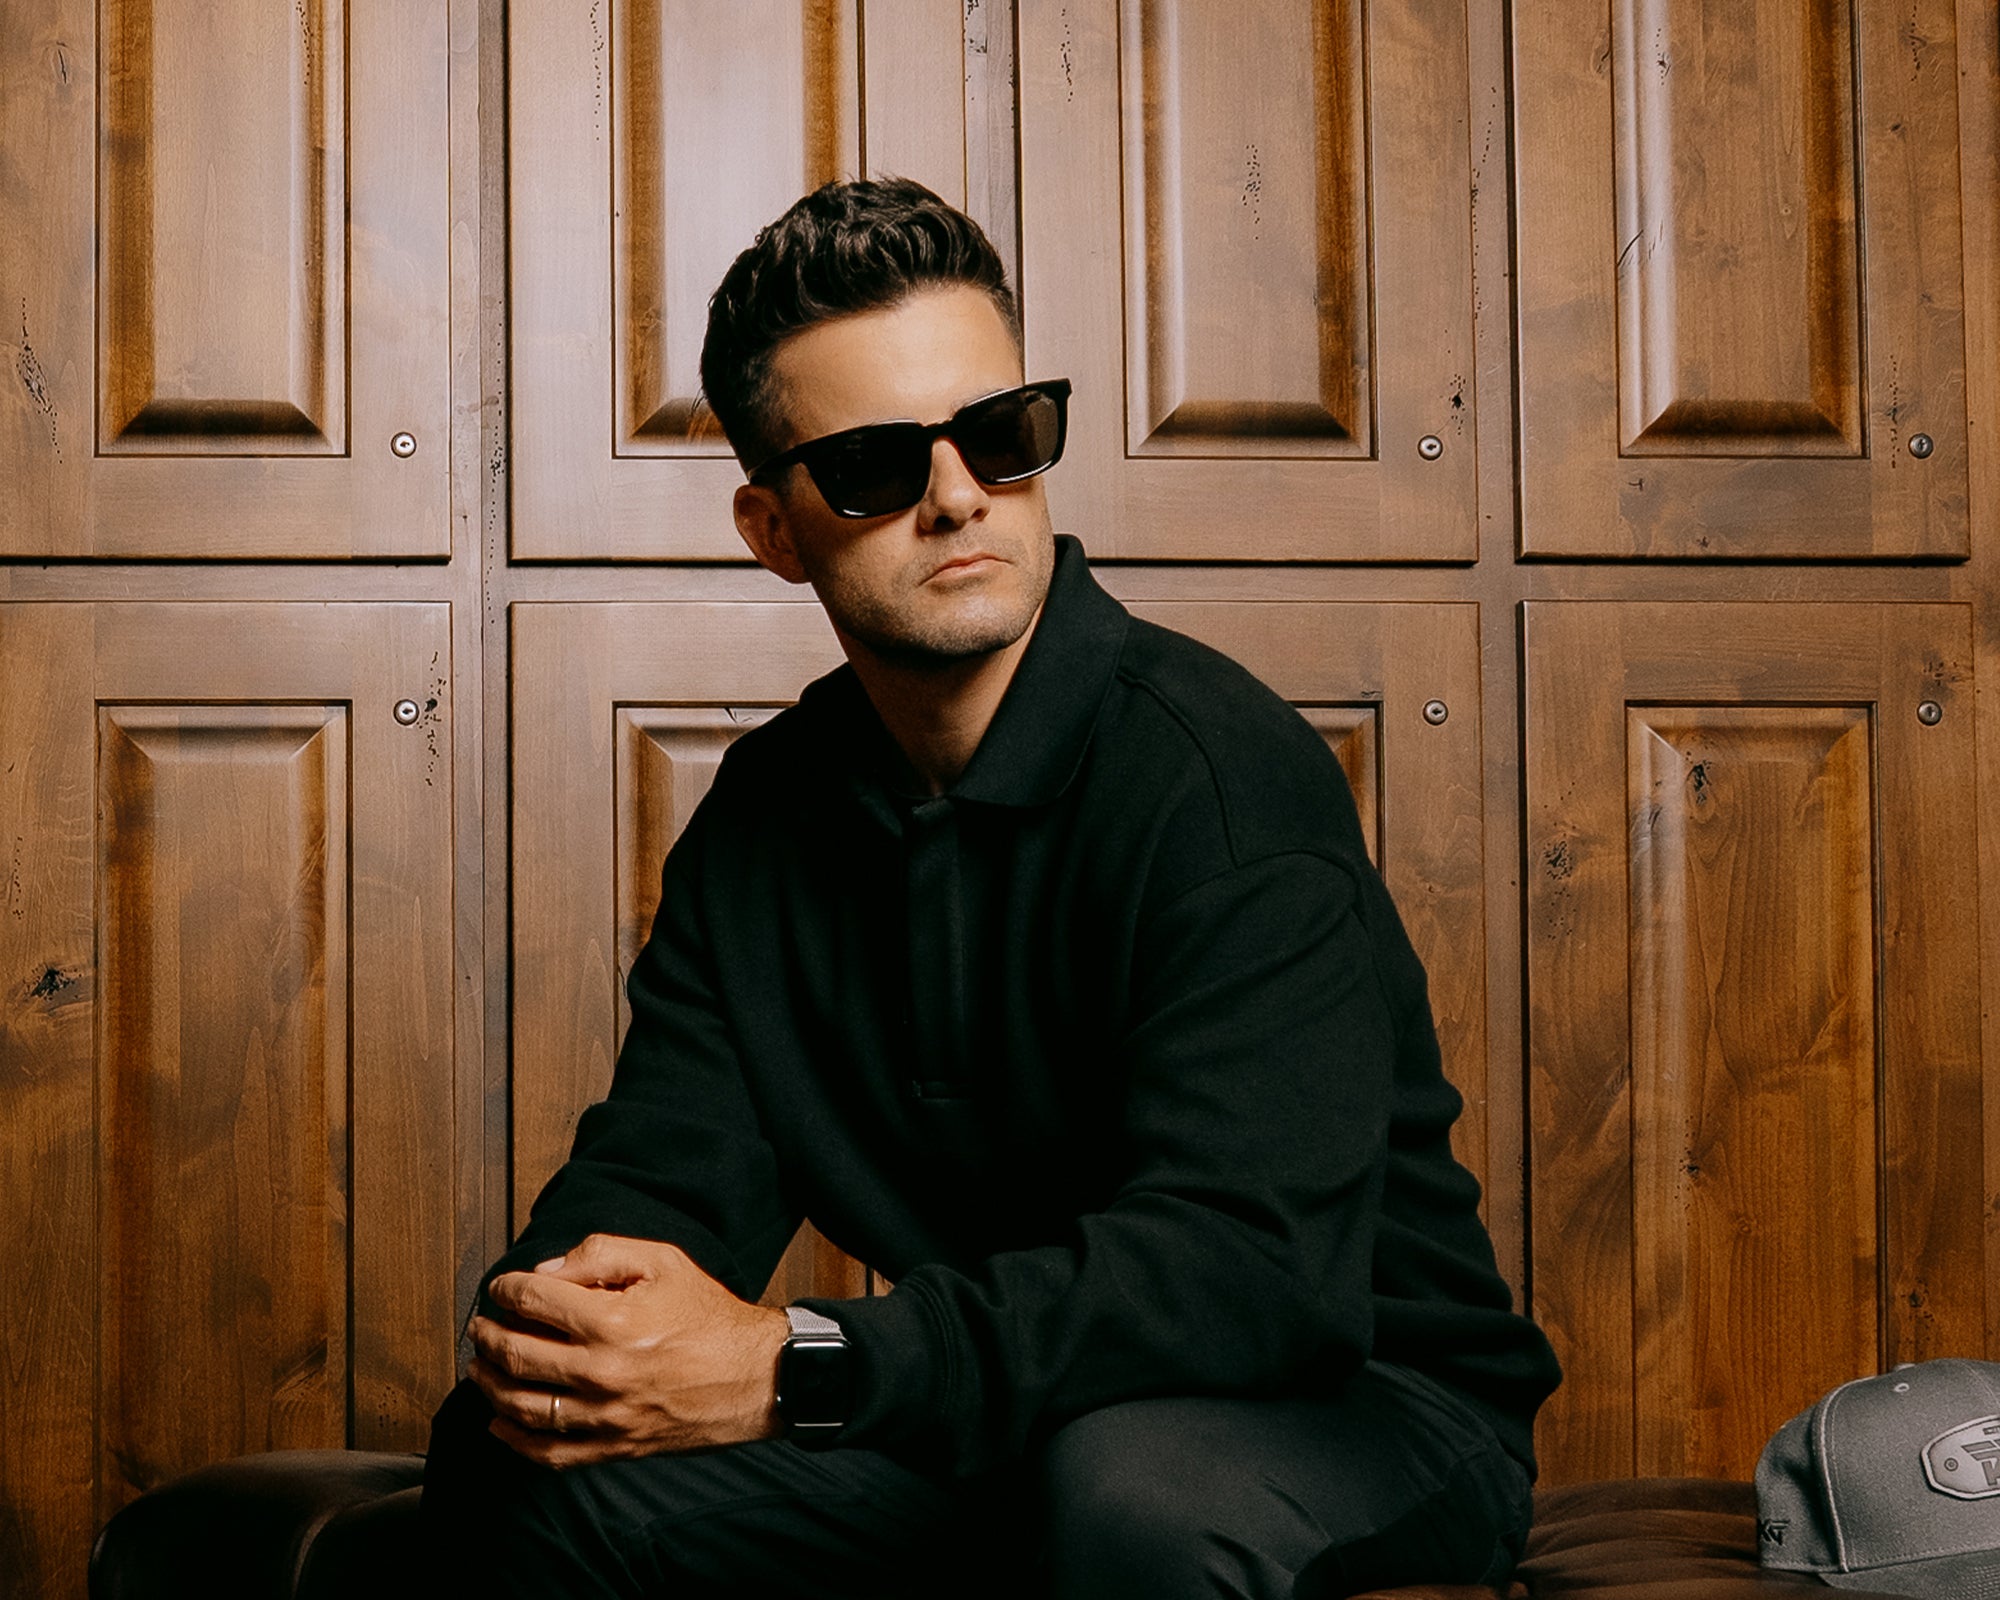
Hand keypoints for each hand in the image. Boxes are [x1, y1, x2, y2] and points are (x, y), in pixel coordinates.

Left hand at [466, 1233, 790, 1468]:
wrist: (755, 1376)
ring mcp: (606, 1416)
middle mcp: (603, 1372)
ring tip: (481, 1366)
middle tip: (481, 1325)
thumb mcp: (664, 1261)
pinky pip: (550, 1452)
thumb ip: (602, 1254)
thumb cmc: (710, 1316)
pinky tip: (500, 1422)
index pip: (535, 1301)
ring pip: (524, 1405)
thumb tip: (549, 1269)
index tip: (501, 1287)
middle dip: (489, 1334)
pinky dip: (516, 1439)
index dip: (507, 1289)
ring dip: (490, 1384)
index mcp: (613, 1321)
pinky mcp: (615, 1446)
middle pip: (518, 1354)